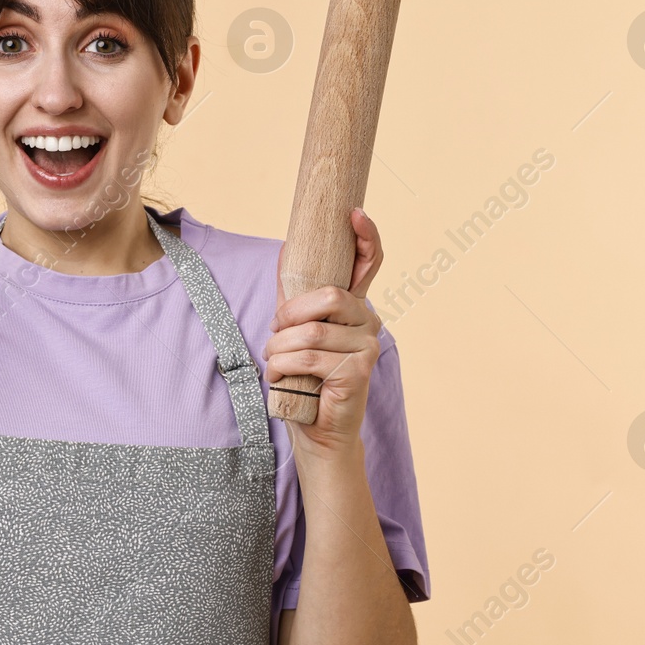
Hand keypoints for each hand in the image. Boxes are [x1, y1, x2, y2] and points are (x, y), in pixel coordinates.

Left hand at [264, 208, 384, 451]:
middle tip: (275, 333)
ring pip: (311, 332)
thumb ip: (295, 299)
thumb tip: (284, 250)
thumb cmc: (303, 380)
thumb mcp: (294, 333)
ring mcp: (367, 347)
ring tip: (274, 363)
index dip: (366, 236)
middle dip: (289, 314)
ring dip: (280, 349)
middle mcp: (368, 323)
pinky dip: (283, 367)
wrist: (316, 431)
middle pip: (329, 296)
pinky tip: (281, 377)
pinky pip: (310, 358)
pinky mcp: (358, 372)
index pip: (369, 264)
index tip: (354, 212)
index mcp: (354, 308)